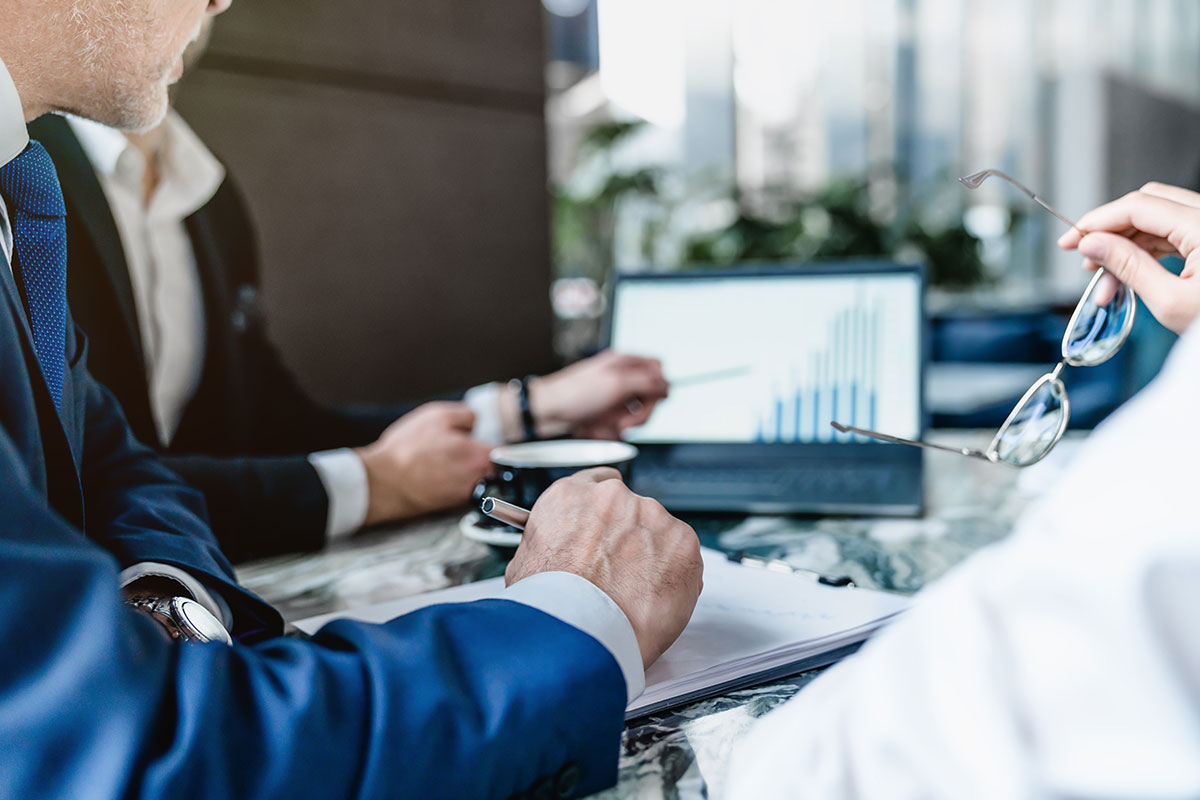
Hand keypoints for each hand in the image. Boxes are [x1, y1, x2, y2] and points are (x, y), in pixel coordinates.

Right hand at [355, 402, 492, 525]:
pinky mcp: (446, 506)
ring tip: (437, 459)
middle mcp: (477, 481)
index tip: (478, 438)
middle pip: (487, 464)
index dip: (488, 440)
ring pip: (471, 477)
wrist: (382, 483)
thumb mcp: (438, 415)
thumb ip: (466, 415)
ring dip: (460, 468)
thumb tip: (474, 421)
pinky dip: (446, 479)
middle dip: (475, 454)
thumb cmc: (408, 450)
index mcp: (481, 457)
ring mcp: (463, 496)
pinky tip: (429, 471)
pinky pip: (454, 487)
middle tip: (452, 446)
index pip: (502, 450)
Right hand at [505, 468, 702, 668]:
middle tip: (619, 575)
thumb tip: (560, 551)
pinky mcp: (683, 543)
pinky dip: (675, 578)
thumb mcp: (526, 563)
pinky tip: (653, 601)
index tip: (609, 523)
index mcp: (570, 497)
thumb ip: (553, 542)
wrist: (579, 637)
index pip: (598, 482)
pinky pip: (684, 558)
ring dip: (653, 559)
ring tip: (634, 596)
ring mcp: (651, 517)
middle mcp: (613, 498)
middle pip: (631, 511)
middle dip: (629, 540)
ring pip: (659, 535)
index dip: (606, 510)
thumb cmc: (550, 608)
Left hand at [527, 350, 669, 439]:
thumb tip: (667, 385)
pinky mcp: (603, 414)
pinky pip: (616, 426)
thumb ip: (647, 382)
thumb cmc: (574, 392)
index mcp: (625, 363)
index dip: (657, 389)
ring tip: (603, 423)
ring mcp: (612, 397)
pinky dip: (607, 430)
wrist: (546, 411)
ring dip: (620, 423)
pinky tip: (594, 427)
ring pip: (633, 416)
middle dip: (638, 413)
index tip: (648, 401)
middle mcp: (620, 378)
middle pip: (649, 398)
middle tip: (625, 420)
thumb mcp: (617, 383)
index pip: (658, 372)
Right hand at [1057, 182, 1199, 332]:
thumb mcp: (1170, 302)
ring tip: (1106, 283)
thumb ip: (1128, 267)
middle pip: (1147, 204)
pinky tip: (1129, 276)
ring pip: (1158, 220)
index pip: (1139, 206)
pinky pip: (1173, 234)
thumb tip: (1093, 244)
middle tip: (1085, 258)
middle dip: (1110, 230)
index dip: (1097, 221)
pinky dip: (1147, 252)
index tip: (1070, 240)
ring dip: (1126, 245)